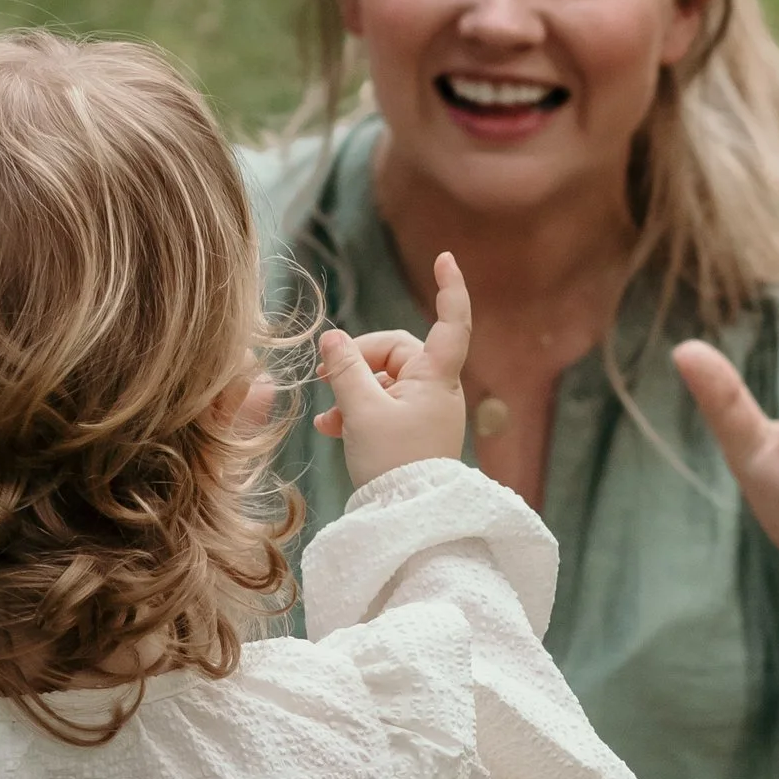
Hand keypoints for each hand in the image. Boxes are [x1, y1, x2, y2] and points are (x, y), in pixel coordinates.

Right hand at [316, 250, 472, 485]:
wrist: (407, 519)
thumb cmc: (392, 463)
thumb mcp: (360, 410)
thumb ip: (344, 369)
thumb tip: (332, 338)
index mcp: (436, 378)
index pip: (451, 323)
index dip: (450, 289)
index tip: (444, 258)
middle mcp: (437, 390)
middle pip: (396, 352)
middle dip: (358, 361)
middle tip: (326, 378)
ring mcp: (426, 412)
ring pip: (383, 382)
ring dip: (352, 392)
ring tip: (328, 416)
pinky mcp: (413, 433)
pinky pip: (383, 407)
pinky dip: (358, 411)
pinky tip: (332, 428)